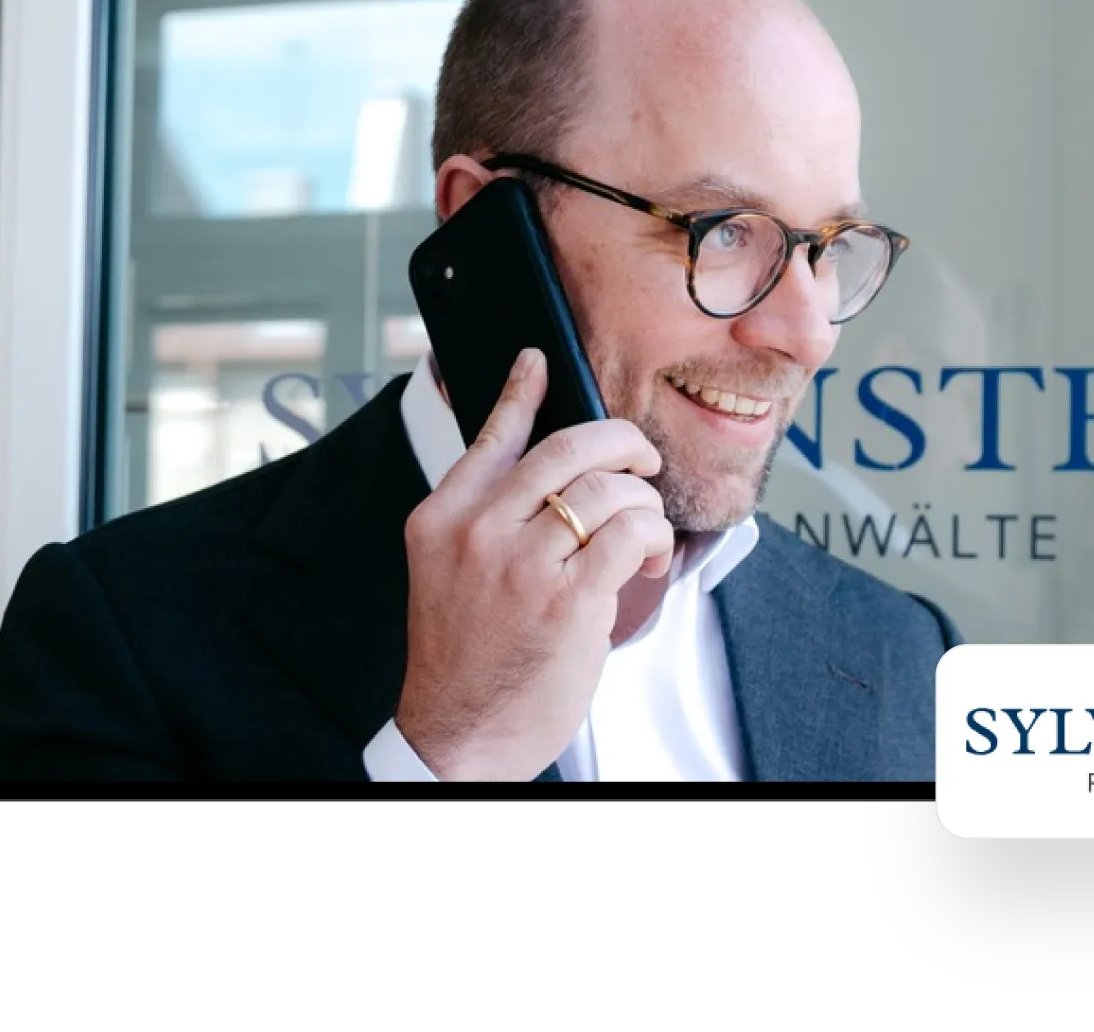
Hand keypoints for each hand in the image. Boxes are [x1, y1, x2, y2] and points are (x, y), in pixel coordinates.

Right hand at [394, 348, 675, 780]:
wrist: (461, 733)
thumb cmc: (465, 659)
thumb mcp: (449, 573)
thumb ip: (486, 518)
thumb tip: (549, 473)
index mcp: (442, 518)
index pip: (490, 436)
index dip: (521, 391)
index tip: (537, 361)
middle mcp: (478, 531)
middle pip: (569, 448)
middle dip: (624, 443)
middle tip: (643, 459)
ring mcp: (522, 563)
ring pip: (610, 489)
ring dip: (643, 504)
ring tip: (642, 533)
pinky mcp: (567, 598)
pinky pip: (631, 533)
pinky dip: (651, 538)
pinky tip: (646, 558)